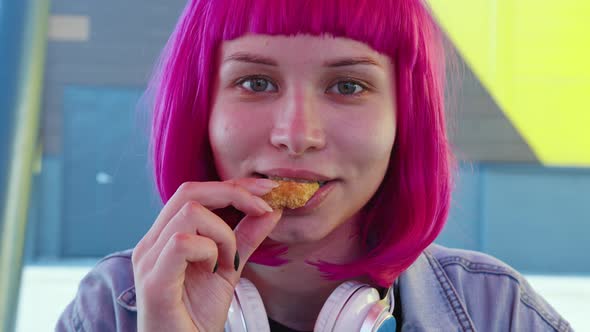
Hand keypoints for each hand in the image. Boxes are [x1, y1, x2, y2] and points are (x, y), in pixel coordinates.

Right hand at [132, 178, 281, 331]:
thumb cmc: (198, 316)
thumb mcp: (229, 268)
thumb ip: (246, 237)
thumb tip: (271, 208)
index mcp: (166, 236)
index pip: (197, 192)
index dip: (234, 186)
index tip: (268, 190)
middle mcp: (152, 242)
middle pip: (190, 191)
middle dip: (234, 193)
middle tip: (264, 208)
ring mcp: (149, 259)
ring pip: (190, 213)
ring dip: (223, 233)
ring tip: (229, 260)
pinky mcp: (154, 280)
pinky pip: (183, 243)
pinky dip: (210, 250)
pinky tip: (216, 270)